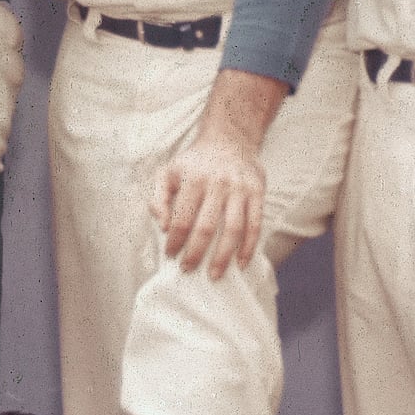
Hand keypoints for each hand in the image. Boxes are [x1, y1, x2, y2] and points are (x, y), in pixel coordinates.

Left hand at [151, 117, 266, 276]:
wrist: (229, 139)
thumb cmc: (194, 162)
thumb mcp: (168, 172)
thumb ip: (157, 198)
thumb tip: (162, 226)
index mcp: (193, 180)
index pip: (181, 218)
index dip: (174, 241)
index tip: (171, 256)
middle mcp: (217, 184)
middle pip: (206, 227)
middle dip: (196, 253)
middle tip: (189, 269)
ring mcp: (239, 189)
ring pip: (233, 229)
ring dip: (223, 256)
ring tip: (214, 274)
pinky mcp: (257, 193)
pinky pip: (255, 224)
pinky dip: (248, 247)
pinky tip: (241, 262)